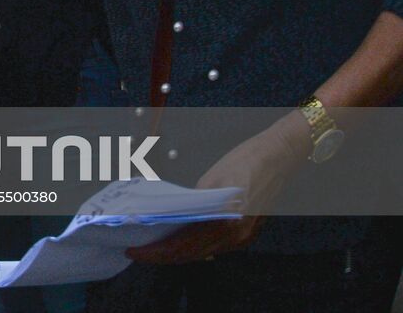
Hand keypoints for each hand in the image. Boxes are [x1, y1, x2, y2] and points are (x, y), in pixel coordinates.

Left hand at [125, 117, 303, 263]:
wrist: (278, 157)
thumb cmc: (244, 162)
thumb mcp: (210, 180)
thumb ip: (190, 203)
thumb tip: (168, 217)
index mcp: (225, 223)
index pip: (182, 246)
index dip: (155, 252)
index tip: (134, 251)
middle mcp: (236, 237)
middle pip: (191, 254)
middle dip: (161, 255)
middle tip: (137, 250)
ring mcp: (243, 238)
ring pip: (202, 252)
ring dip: (176, 252)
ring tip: (153, 245)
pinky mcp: (246, 234)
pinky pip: (213, 245)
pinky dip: (193, 245)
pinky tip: (178, 238)